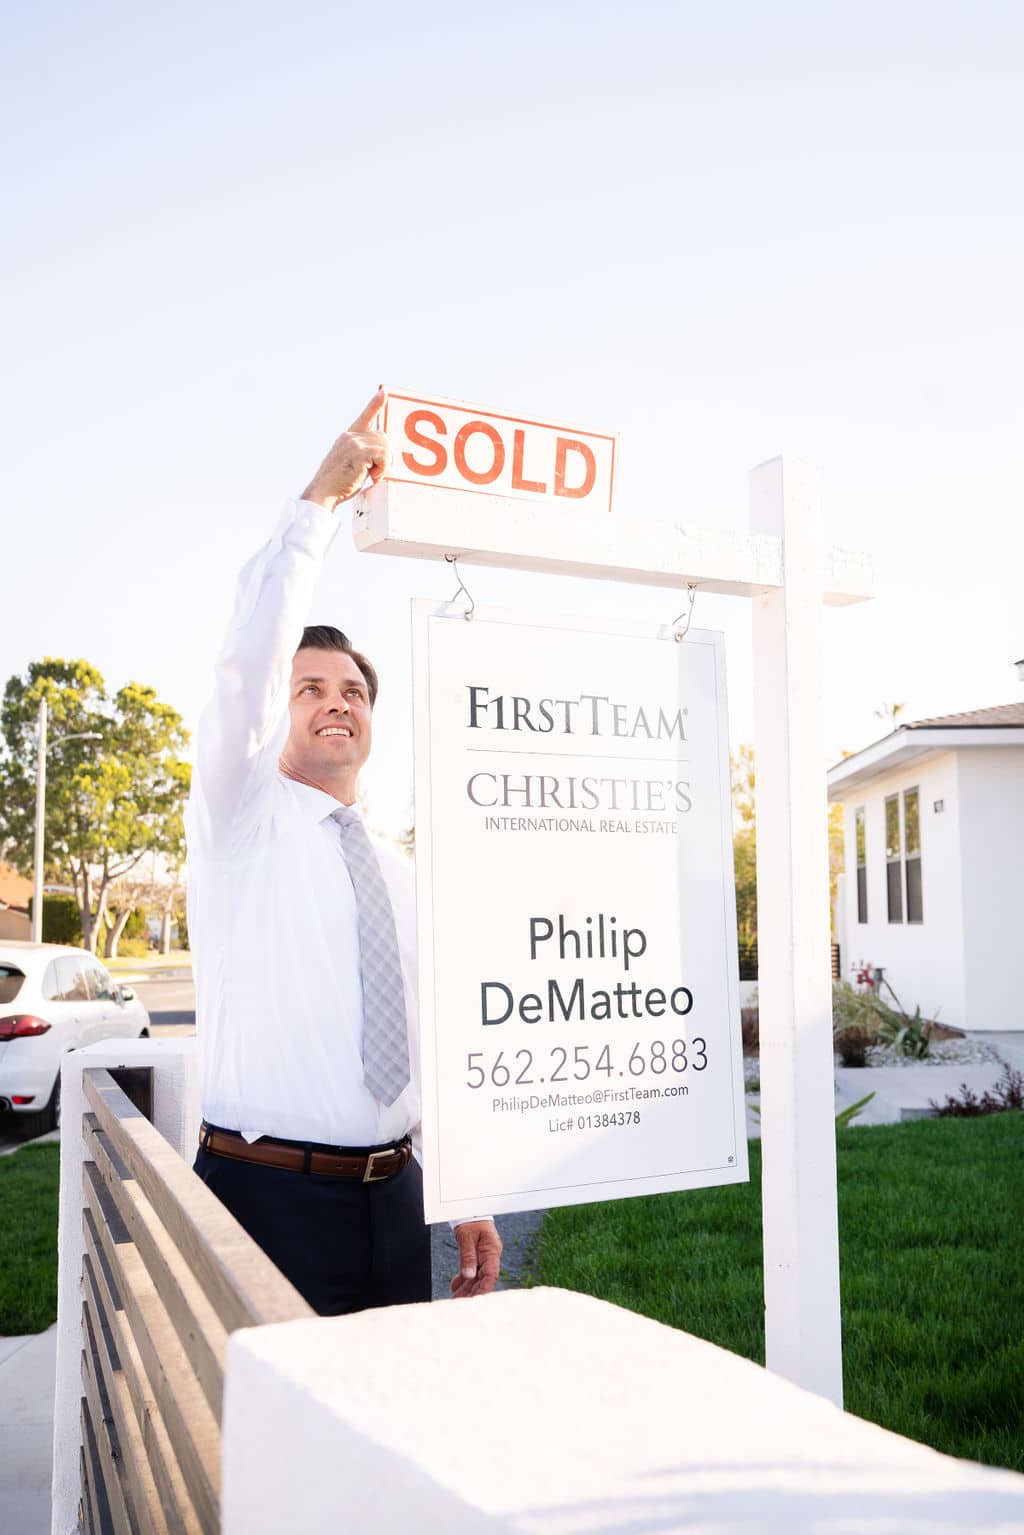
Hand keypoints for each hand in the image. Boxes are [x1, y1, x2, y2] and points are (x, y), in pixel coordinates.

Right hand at [301, 390, 388, 508]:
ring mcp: (354, 442)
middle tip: (376, 472)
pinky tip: (371, 477)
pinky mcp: (359, 452)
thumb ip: (362, 454)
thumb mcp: (349, 463)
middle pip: (383, 438)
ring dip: (384, 465)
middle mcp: (350, 436)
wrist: (323, 492)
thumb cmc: (337, 484)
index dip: (375, 405)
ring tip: (372, 476)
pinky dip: (383, 469)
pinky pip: (384, 456)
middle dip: (385, 456)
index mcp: (347, 437)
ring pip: (385, 447)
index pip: (364, 418)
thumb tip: (383, 453)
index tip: (383, 393)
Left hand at [450, 1220, 501, 1297]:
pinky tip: (455, 1287)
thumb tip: (469, 1275)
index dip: (485, 1289)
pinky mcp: (476, 1255)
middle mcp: (489, 1256)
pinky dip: (463, 1279)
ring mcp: (484, 1256)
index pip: (491, 1275)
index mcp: (492, 1251)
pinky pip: (471, 1270)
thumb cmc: (471, 1220)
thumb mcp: (467, 1236)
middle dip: (473, 1292)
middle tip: (461, 1304)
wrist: (470, 1209)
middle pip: (483, 1279)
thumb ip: (468, 1256)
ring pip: (476, 1277)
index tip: (477, 1301)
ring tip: (456, 1299)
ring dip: (466, 1288)